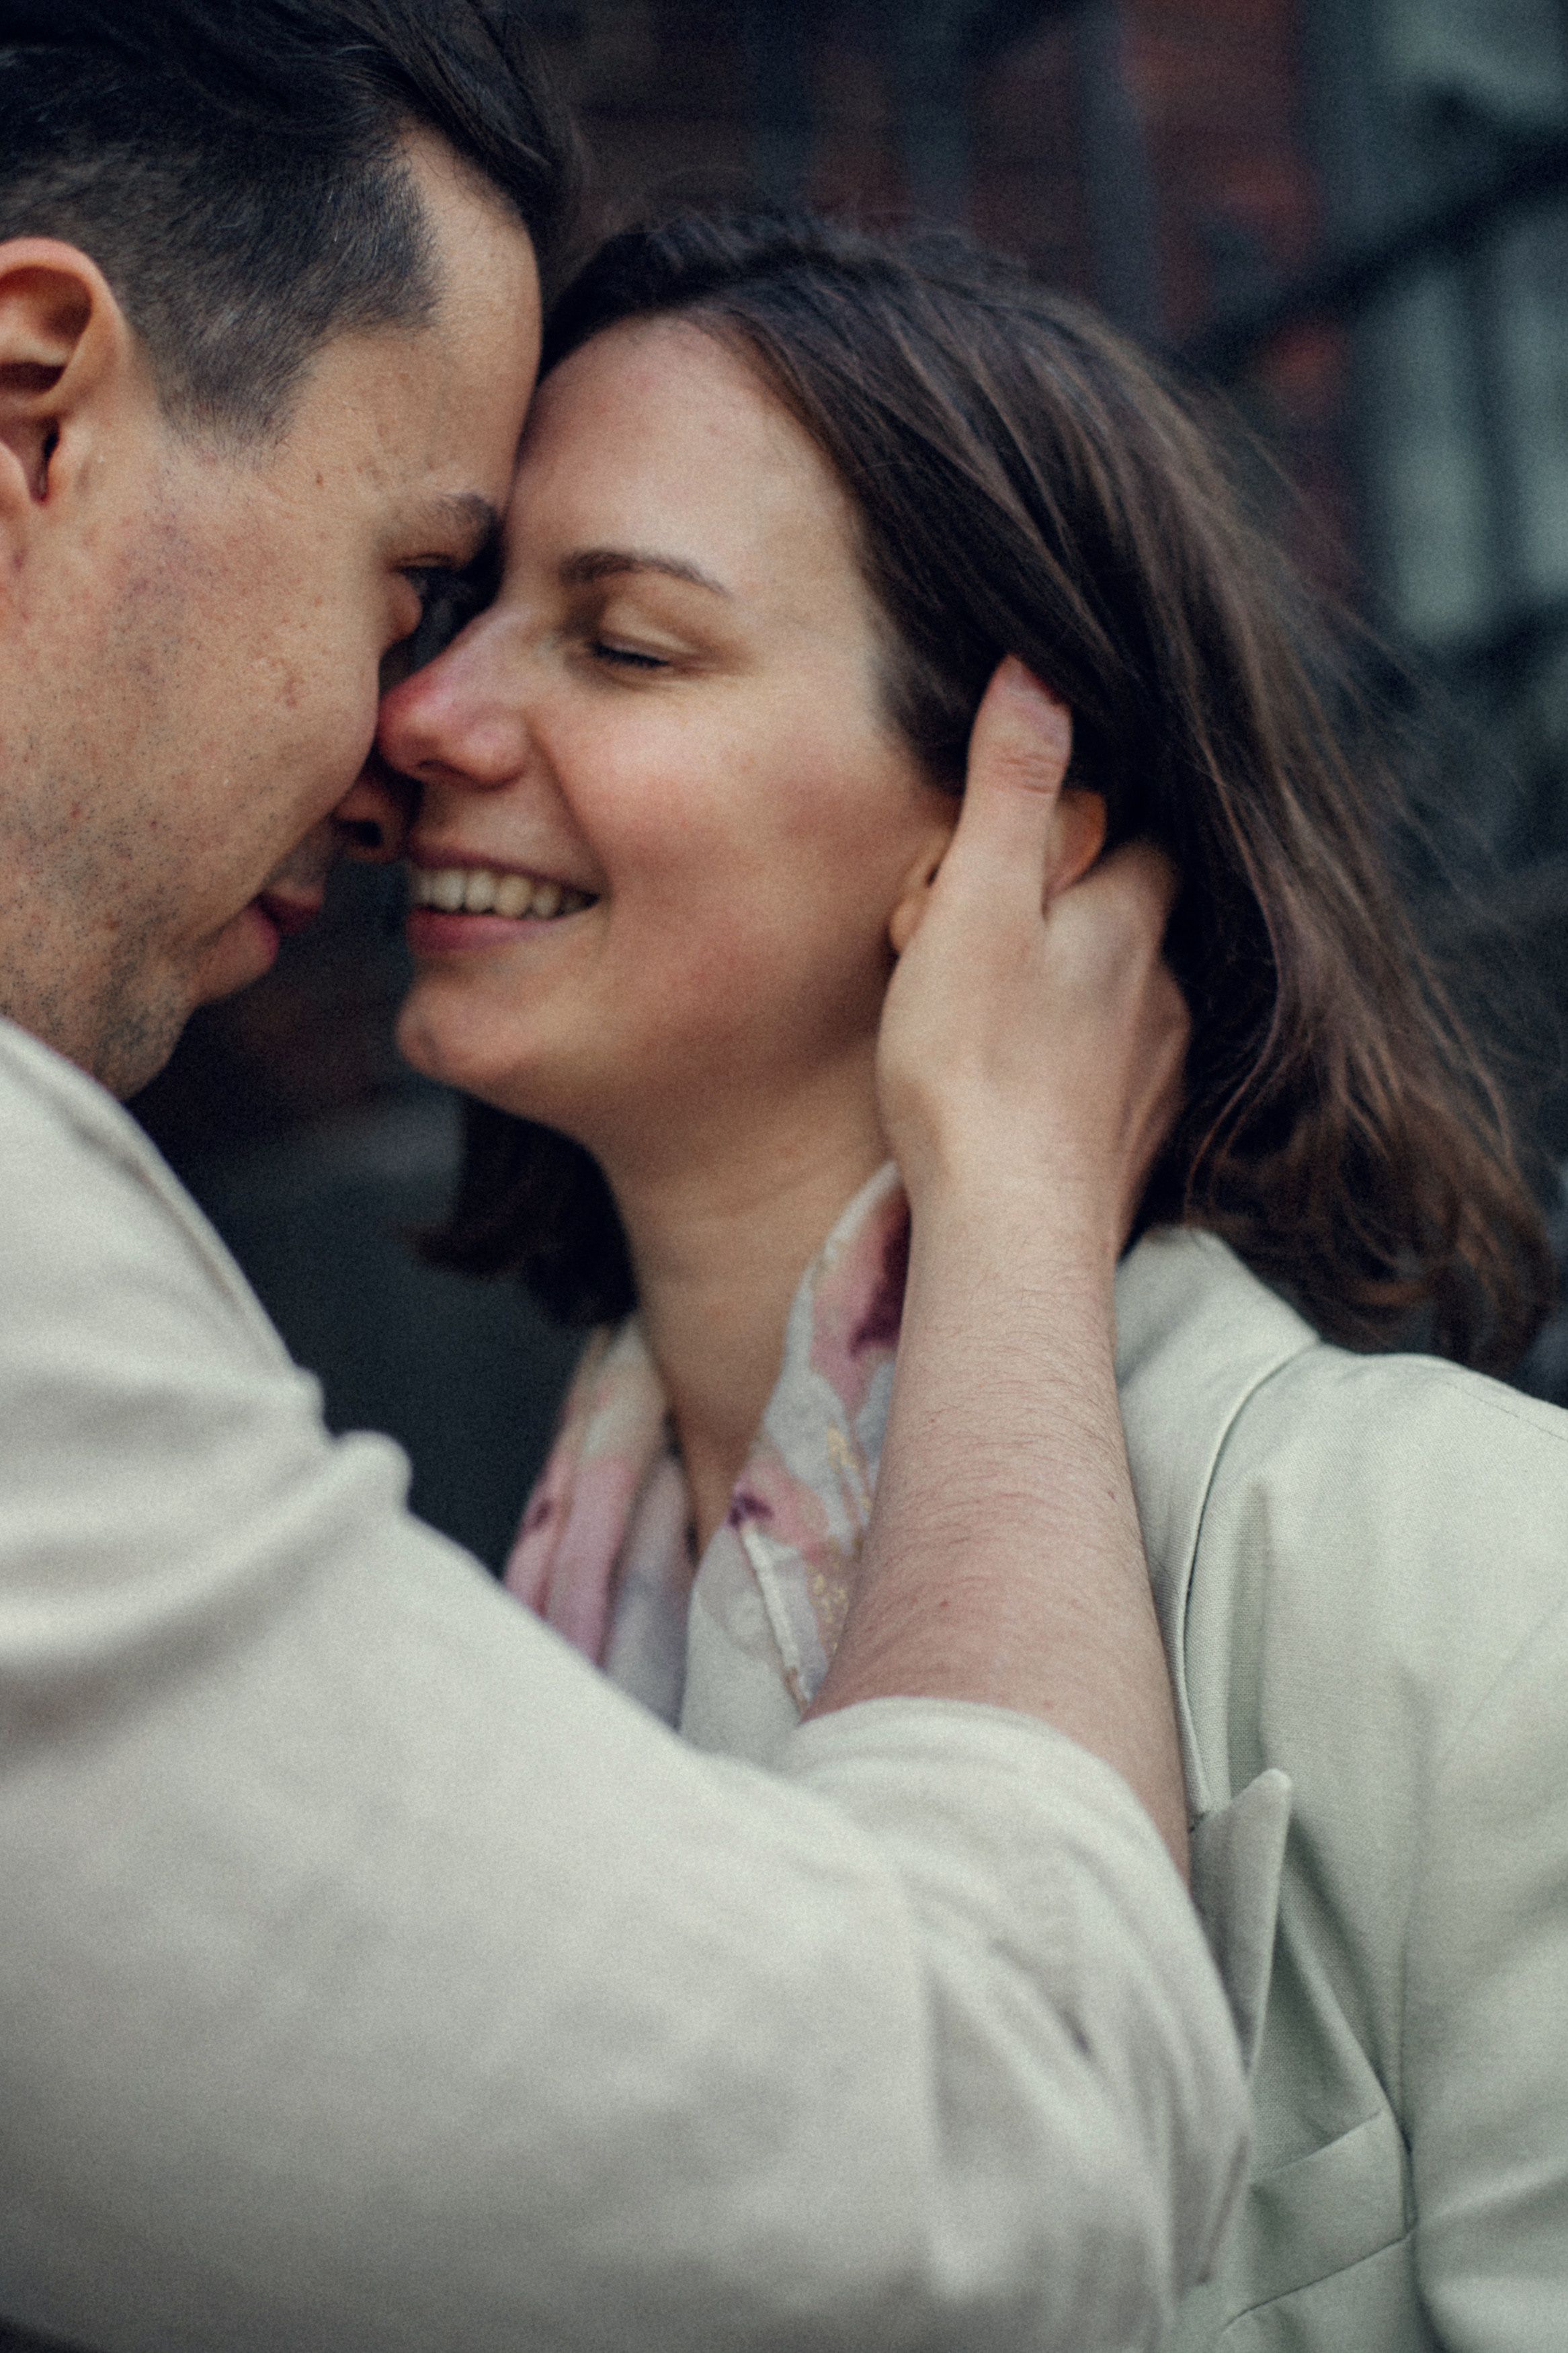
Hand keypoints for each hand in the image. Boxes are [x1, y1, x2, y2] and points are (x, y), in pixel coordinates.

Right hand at [877, 658, 1187, 1261]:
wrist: (1010, 1236)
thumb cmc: (976, 1068)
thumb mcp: (974, 905)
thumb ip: (1009, 788)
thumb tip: (1038, 669)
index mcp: (1132, 919)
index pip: (1134, 833)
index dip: (1078, 825)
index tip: (1011, 845)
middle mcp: (1165, 991)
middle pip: (1126, 916)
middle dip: (1065, 912)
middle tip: (970, 938)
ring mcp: (1159, 1073)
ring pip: (1120, 1000)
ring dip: (1066, 994)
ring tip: (983, 1018)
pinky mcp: (1137, 1142)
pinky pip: (1113, 1077)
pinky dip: (1071, 1069)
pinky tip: (1018, 1090)